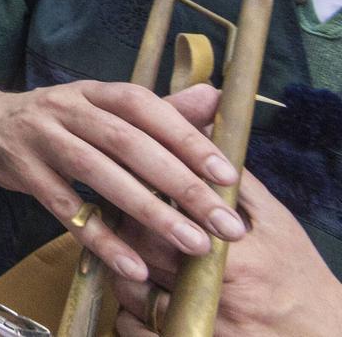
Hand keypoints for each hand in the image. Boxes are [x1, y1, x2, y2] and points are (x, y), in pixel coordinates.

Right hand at [0, 82, 243, 283]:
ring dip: (150, 211)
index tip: (228, 175)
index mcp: (95, 92)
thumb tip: (214, 98)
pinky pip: (65, 209)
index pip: (145, 107)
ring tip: (193, 245)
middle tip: (226, 224)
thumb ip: (158, 110)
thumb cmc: (59, 120)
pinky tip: (134, 265)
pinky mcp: (23, 172)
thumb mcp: (102, 107)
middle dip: (181, 185)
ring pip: (99, 174)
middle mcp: (68, 109)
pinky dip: (101, 239)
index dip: (186, 138)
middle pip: (127, 143)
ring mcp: (42, 139)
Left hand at [113, 154, 341, 336]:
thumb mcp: (276, 223)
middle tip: (123, 211)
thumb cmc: (297, 274)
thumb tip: (203, 130)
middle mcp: (213, 298)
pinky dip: (128, 310)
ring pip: (130, 291)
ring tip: (129, 249)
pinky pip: (134, 329)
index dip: (140, 198)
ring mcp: (199, 327)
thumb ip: (236, 182)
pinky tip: (140, 290)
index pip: (163, 222)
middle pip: (140, 254)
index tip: (131, 180)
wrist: (322, 335)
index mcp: (234, 261)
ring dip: (123, 268)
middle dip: (125, 229)